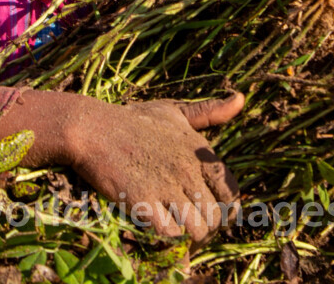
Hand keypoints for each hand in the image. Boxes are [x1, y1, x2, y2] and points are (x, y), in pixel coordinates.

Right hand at [0, 89, 242, 241]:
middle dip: (206, 223)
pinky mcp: (143, 201)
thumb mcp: (174, 111)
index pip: (230, 190)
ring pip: (196, 228)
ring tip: (176, 224)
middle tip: (192, 220)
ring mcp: (166, 186)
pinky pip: (169, 232)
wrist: (92, 128)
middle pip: (215, 215)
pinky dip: (167, 233)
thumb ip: (209, 112)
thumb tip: (241, 99)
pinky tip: (158, 222)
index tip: (216, 210)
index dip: (228, 207)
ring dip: (188, 232)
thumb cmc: (133, 120)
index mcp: (198, 151)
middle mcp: (187, 170)